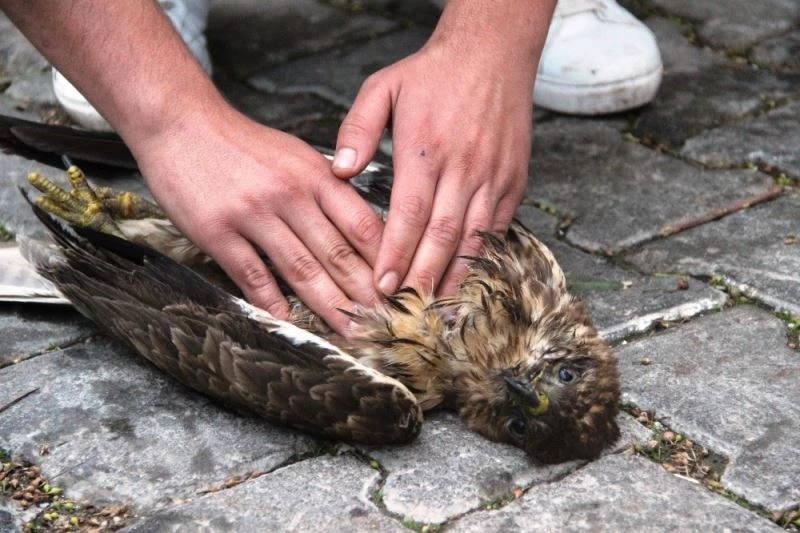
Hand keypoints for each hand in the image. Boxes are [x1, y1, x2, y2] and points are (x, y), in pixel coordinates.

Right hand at [133, 104, 382, 333]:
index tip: (400, 288)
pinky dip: (273, 302)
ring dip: (330, 306)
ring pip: (301, 269)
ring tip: (351, 331)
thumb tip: (364, 229)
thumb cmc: (243, 145)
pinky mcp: (218, 231)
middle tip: (385, 323)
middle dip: (365, 293)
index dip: (385, 261)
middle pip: (337, 252)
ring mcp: (253, 213)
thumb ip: (329, 190)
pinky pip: (253, 275)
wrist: (181, 123)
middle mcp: (290, 194)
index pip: (362, 224)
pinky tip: (291, 322)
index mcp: (316, 175)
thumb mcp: (297, 156)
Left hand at [332, 1, 547, 296]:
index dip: (396, 254)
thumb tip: (340, 170)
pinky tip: (469, 278)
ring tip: (438, 309)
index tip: (382, 286)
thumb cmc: (434, 72)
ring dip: (455, 276)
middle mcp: (463, 167)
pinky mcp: (513, 180)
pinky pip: (499, 227)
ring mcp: (493, 176)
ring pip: (474, 238)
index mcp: (426, 149)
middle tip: (405, 310)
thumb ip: (358, 128)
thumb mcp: (383, 86)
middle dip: (422, 277)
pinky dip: (484, 256)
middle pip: (442, 236)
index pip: (409, 214)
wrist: (494, 52)